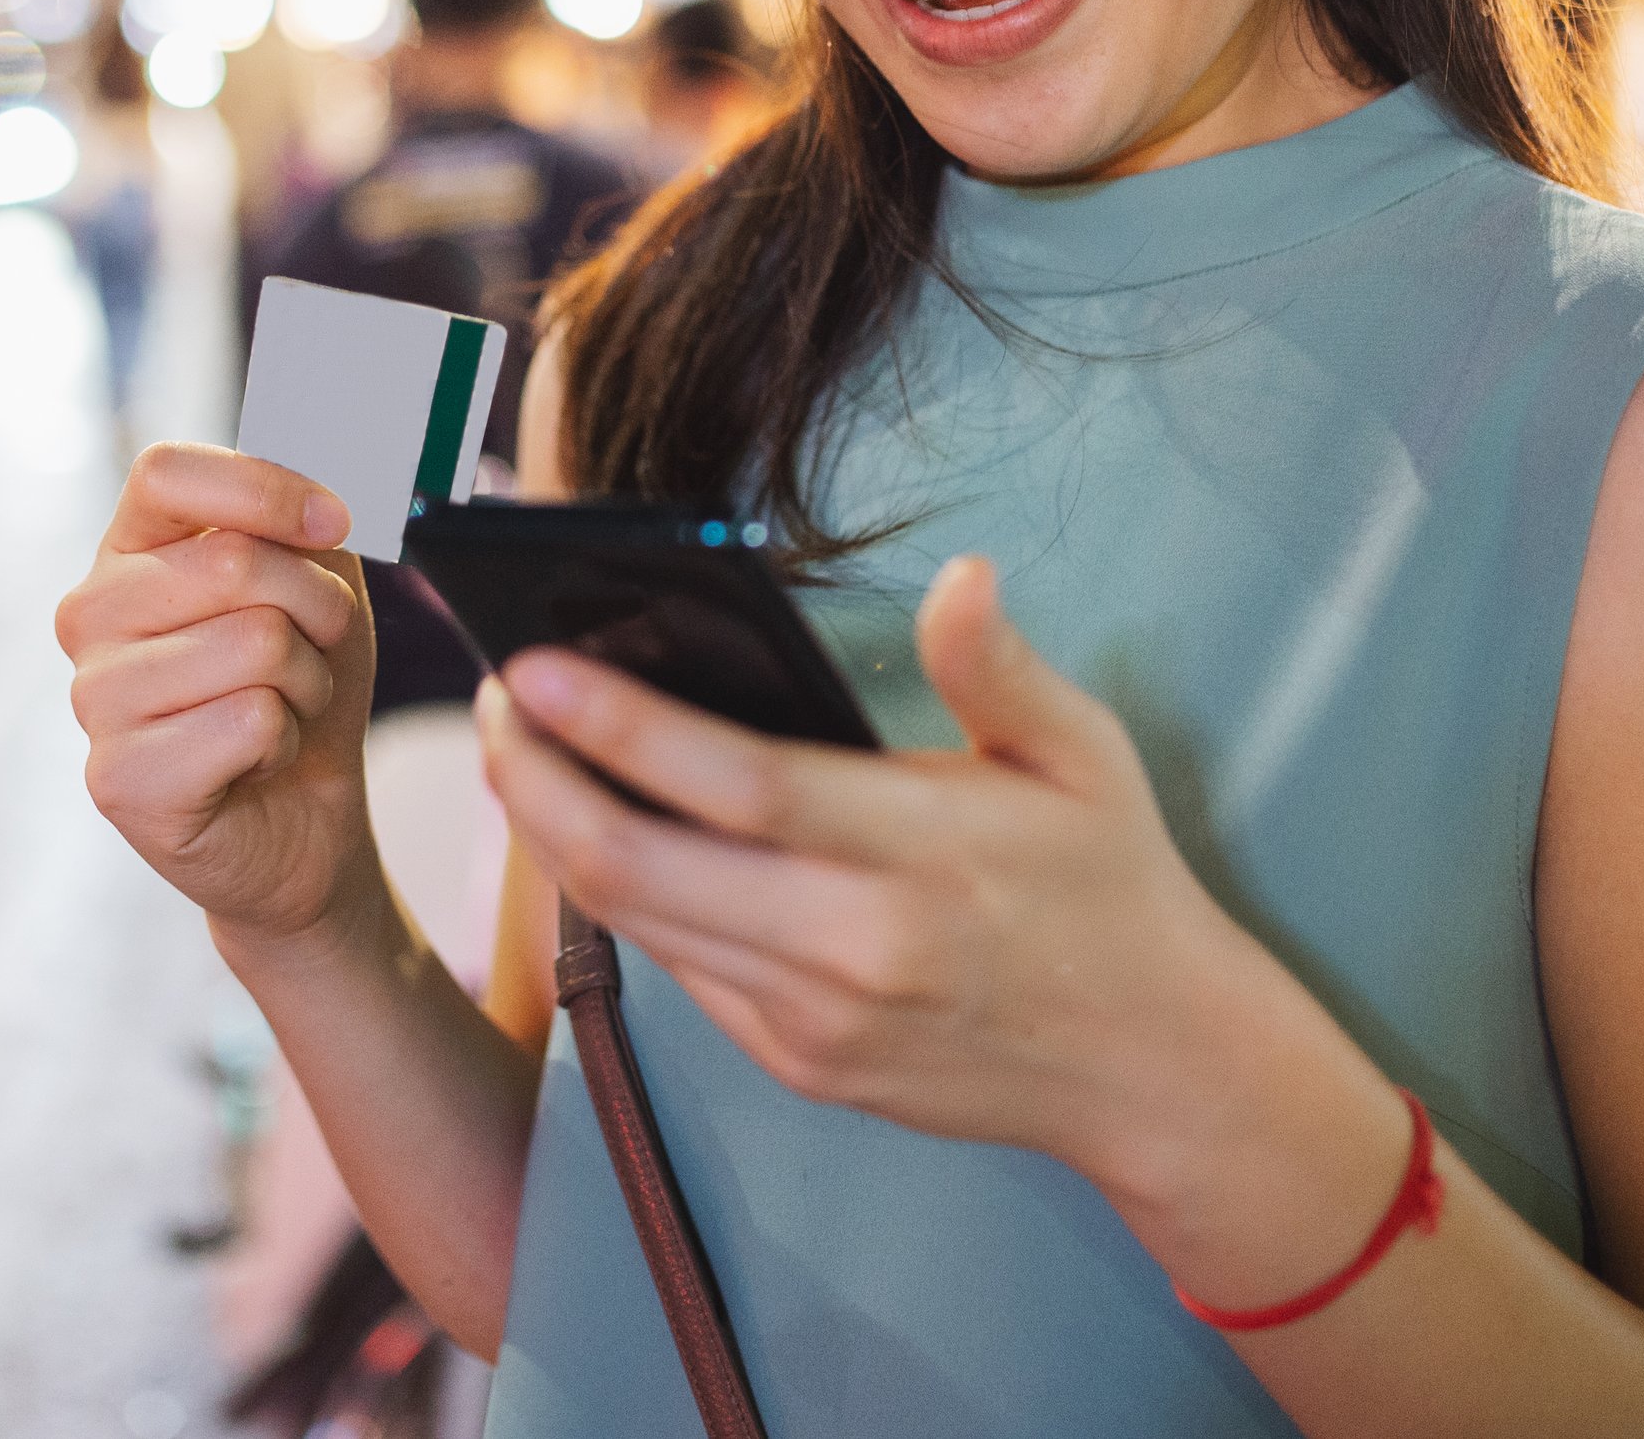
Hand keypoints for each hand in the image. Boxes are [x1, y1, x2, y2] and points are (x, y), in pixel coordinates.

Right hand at [59, 443, 380, 950]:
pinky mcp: (119, 778)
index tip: (334, 522)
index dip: (264, 486)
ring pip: (254, 643)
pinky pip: (249, 721)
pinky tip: (253, 762)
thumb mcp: (319, 583)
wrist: (302, 816)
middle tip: (309, 655)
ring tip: (278, 710)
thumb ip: (309, 525)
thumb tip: (322, 498)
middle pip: (233, 560)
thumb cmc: (298, 688)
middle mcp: (90, 615)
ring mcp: (93, 698)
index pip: (166, 472)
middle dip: (316, 610)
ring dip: (304, 682)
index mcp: (128, 550)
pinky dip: (282, 741)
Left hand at [477, 554, 1297, 1180]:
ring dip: (553, 836)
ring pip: (636, 921)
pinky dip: (618, 896)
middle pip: (639, 864)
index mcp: (918, 854)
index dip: (615, 725)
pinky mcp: (799, 1064)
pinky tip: (592, 827)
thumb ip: (1001, 668)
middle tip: (492, 702)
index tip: (530, 665)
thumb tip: (959, 576)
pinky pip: (677, 969)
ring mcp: (815, 1020)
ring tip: (518, 751)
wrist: (1151, 1067)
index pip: (731, 784)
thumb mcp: (1086, 757)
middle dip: (533, 780)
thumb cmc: (1113, 886)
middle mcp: (853, 947)